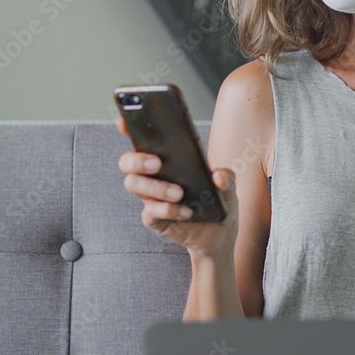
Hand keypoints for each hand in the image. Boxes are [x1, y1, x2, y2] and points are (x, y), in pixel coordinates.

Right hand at [116, 117, 238, 257]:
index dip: (129, 127)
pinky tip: (186, 211)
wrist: (220, 233)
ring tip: (179, 192)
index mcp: (167, 158)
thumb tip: (218, 175)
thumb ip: (227, 178)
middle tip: (157, 162)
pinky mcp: (155, 218)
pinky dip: (168, 210)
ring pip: (134, 185)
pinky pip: (150, 212)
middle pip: (127, 162)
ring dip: (156, 187)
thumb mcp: (229, 187)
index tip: (124, 120)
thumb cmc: (219, 201)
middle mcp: (153, 175)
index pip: (141, 138)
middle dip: (137, 160)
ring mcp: (151, 197)